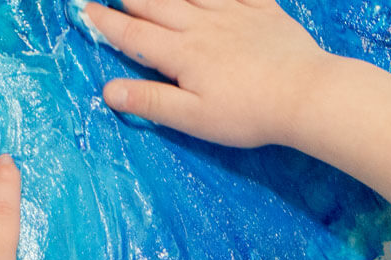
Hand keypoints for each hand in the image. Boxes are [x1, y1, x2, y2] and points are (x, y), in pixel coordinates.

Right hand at [84, 0, 342, 147]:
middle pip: (155, 4)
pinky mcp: (262, 8)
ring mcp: (233, 12)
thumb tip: (108, 90)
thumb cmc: (248, 114)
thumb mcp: (194, 118)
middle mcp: (201, 25)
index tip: (84, 10)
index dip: (105, 23)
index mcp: (181, 54)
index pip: (133, 35)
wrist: (306, 94)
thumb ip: (151, 101)